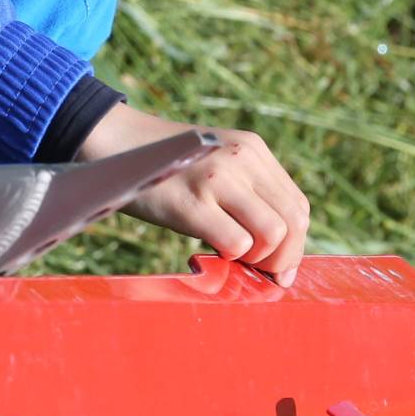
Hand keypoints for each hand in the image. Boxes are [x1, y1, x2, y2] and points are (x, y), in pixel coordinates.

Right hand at [77, 102, 310, 286]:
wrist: (115, 142)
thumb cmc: (165, 166)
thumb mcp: (216, 162)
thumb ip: (246, 192)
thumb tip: (275, 249)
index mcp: (253, 150)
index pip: (298, 206)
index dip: (295, 245)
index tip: (279, 267)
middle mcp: (242, 159)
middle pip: (293, 222)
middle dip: (283, 259)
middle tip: (261, 273)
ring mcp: (218, 178)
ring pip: (273, 233)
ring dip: (258, 258)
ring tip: (233, 257)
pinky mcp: (192, 202)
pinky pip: (236, 243)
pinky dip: (231, 255)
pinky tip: (209, 249)